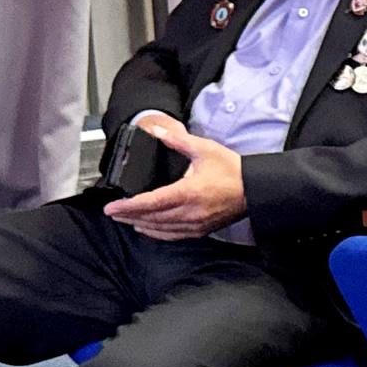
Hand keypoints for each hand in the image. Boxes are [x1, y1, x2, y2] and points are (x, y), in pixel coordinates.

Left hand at [101, 115, 247, 238]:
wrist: (255, 189)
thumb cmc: (232, 170)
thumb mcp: (204, 149)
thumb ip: (177, 140)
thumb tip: (156, 131)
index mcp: (188, 193)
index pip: (149, 203)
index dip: (127, 206)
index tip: (110, 207)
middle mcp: (189, 213)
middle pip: (150, 218)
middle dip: (128, 216)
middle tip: (111, 213)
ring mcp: (195, 224)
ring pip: (160, 229)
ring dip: (140, 225)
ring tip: (125, 219)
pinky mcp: (202, 230)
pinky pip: (173, 235)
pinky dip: (156, 233)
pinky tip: (147, 229)